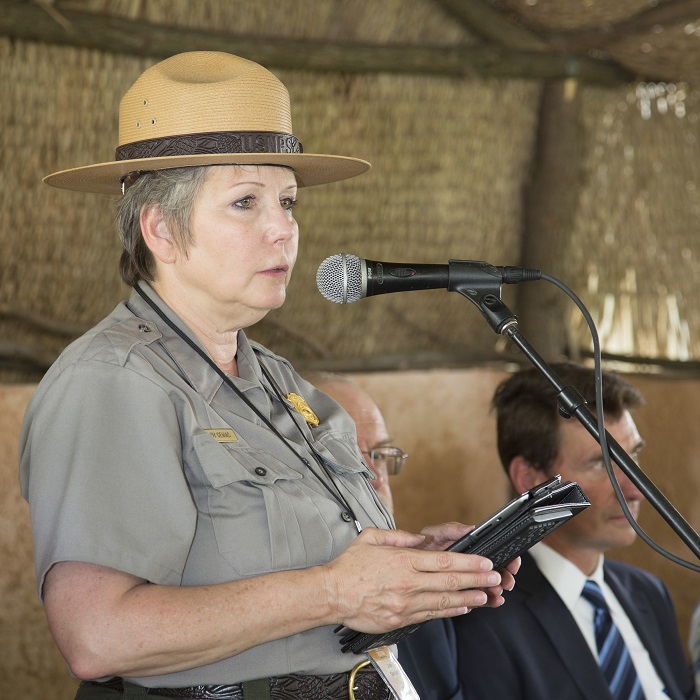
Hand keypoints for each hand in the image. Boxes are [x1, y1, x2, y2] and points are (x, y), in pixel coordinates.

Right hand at [322, 527, 502, 633]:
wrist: (331, 594)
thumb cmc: (349, 566)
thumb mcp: (372, 537)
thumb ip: (398, 535)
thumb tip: (420, 538)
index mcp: (402, 560)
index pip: (443, 562)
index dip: (468, 562)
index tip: (484, 561)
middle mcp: (407, 583)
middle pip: (449, 582)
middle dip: (476, 579)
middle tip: (494, 578)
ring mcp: (405, 603)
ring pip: (444, 601)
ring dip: (468, 598)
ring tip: (485, 595)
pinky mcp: (400, 619)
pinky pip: (430, 615)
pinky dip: (449, 612)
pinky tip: (461, 608)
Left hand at [417, 522, 519, 607]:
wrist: (404, 564)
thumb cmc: (422, 544)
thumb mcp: (435, 533)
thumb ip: (452, 530)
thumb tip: (470, 528)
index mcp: (468, 548)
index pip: (493, 552)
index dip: (506, 557)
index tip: (512, 562)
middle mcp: (470, 565)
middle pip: (494, 571)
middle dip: (504, 576)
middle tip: (506, 581)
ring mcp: (466, 579)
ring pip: (487, 586)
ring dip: (496, 590)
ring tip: (497, 593)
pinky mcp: (460, 593)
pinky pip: (476, 598)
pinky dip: (486, 601)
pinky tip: (492, 601)